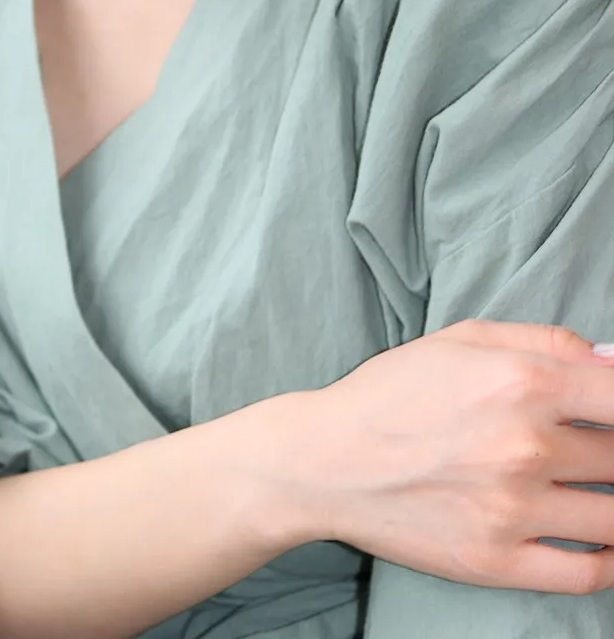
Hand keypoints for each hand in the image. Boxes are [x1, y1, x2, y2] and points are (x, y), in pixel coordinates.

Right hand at [299, 319, 613, 595]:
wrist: (328, 460)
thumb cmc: (394, 393)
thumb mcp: (464, 339)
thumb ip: (547, 340)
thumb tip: (612, 362)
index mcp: (522, 381)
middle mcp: (526, 445)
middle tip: (594, 449)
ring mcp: (515, 509)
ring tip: (597, 489)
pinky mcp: (500, 561)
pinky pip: (588, 574)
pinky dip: (610, 561)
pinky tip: (602, 540)